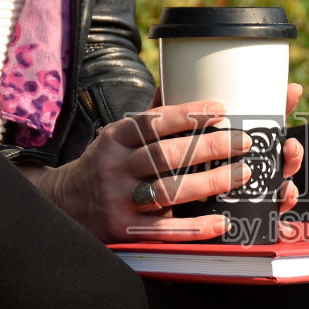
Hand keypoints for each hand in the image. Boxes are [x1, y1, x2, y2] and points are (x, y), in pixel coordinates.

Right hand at [21, 84, 304, 242]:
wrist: (63, 206)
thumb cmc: (104, 165)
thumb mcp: (116, 137)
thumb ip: (148, 117)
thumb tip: (178, 79)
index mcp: (115, 138)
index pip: (152, 122)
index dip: (187, 114)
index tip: (220, 109)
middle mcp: (115, 166)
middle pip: (165, 155)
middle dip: (210, 146)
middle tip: (244, 141)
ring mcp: (119, 199)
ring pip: (169, 190)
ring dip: (211, 182)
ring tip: (243, 174)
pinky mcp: (125, 229)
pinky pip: (165, 230)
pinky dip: (195, 227)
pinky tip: (222, 222)